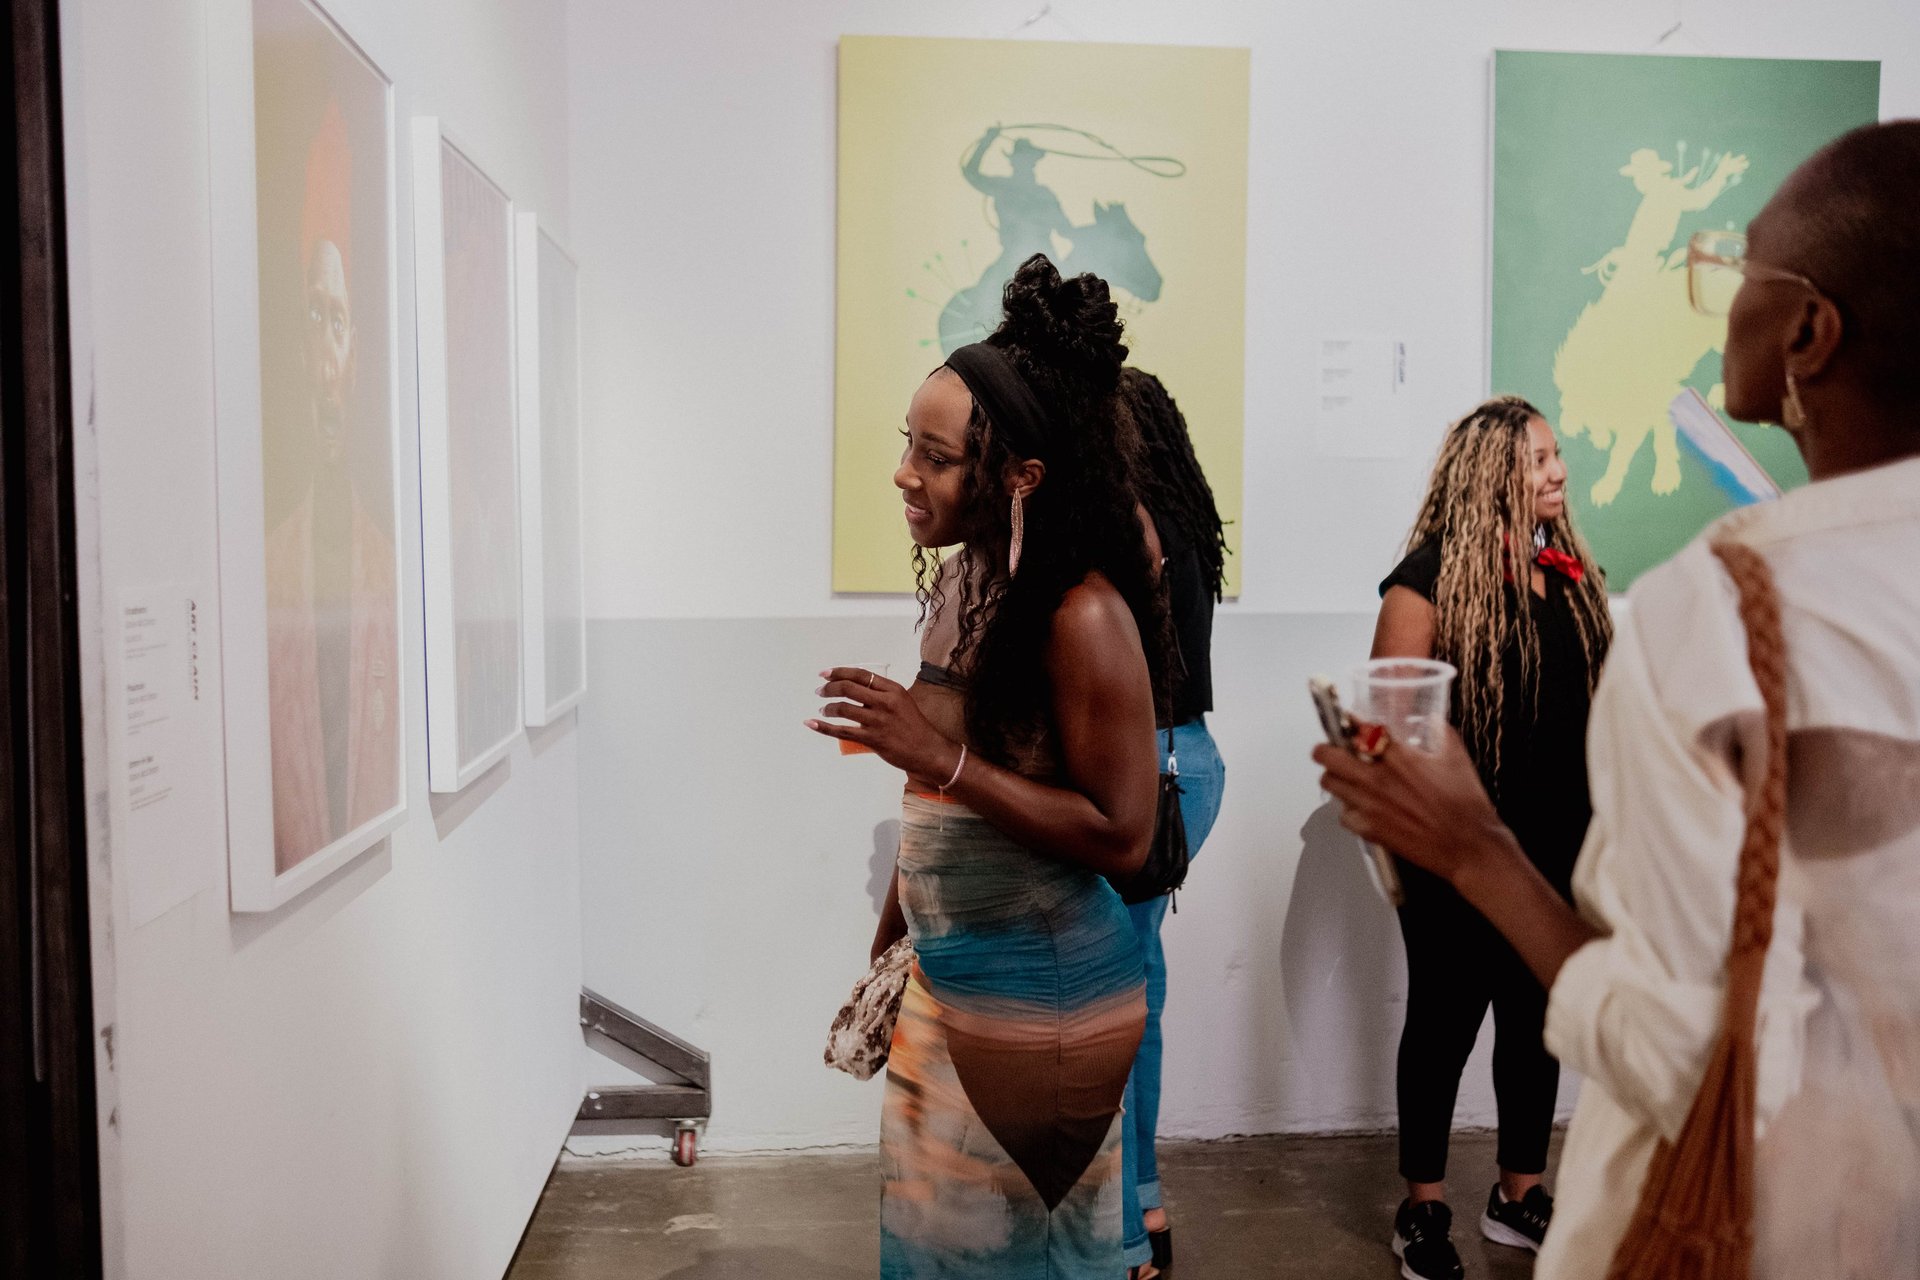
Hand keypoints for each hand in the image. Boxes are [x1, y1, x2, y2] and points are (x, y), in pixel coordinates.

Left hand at [807, 667, 959, 779]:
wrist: (928, 751)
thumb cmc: (915, 728)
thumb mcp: (903, 701)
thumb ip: (882, 694)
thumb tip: (857, 689)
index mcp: (893, 689)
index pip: (860, 674)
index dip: (839, 672)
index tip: (825, 674)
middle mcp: (885, 702)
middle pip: (848, 688)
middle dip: (829, 688)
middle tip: (820, 691)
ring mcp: (878, 721)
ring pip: (843, 708)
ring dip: (827, 707)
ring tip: (823, 709)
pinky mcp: (873, 739)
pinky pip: (842, 731)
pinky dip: (824, 727)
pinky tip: (812, 723)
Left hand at [1311, 725, 1510, 886]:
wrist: (1468, 845)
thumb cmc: (1466, 805)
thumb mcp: (1457, 757)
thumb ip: (1440, 733)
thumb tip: (1431, 720)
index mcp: (1398, 757)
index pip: (1358, 729)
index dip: (1349, 722)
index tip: (1348, 722)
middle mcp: (1377, 779)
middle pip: (1327, 756)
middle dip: (1326, 749)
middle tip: (1332, 750)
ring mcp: (1369, 805)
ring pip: (1329, 784)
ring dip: (1334, 777)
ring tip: (1345, 777)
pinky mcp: (1369, 829)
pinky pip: (1343, 814)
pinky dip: (1349, 809)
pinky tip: (1362, 807)